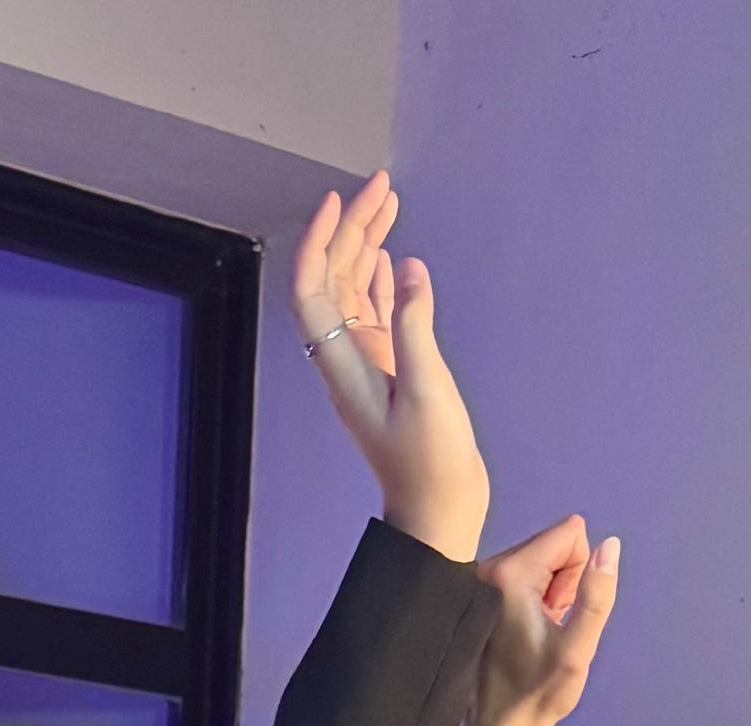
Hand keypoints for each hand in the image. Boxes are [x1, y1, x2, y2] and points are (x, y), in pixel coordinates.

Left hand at [291, 173, 488, 561]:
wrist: (438, 514)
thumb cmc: (431, 465)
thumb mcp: (426, 392)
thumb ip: (415, 328)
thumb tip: (409, 269)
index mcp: (343, 366)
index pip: (312, 291)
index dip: (319, 242)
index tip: (341, 201)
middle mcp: (348, 361)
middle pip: (335, 281)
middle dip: (352, 230)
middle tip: (382, 185)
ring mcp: (369, 366)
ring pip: (357, 292)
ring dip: (369, 247)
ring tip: (391, 204)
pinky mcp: (392, 374)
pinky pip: (378, 316)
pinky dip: (384, 281)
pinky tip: (395, 258)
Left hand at [473, 515, 621, 725]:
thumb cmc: (538, 693)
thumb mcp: (577, 648)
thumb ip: (597, 594)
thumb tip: (610, 545)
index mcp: (510, 574)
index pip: (569, 533)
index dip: (579, 572)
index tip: (563, 611)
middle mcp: (488, 567)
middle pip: (552, 543)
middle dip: (563, 581)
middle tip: (550, 625)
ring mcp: (479, 579)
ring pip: (539, 559)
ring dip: (549, 591)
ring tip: (537, 631)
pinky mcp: (479, 593)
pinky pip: (523, 574)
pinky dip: (532, 598)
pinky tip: (525, 630)